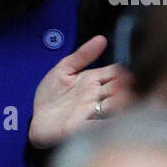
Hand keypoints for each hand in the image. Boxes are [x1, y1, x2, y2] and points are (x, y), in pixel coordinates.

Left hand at [28, 34, 133, 150]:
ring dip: (121, 103)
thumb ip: (82, 55)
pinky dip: (107, 124)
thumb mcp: (64, 69)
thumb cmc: (52, 95)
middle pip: (118, 90)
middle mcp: (97, 97)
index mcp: (95, 81)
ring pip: (113, 107)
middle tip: (131, 83)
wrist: (35, 118)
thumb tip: (101, 38)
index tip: (131, 68)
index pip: (116, 73)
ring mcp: (90, 113)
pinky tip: (113, 120)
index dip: (124, 71)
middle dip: (126, 87)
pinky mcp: (80, 128)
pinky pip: (97, 126)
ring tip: (125, 96)